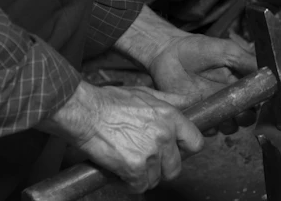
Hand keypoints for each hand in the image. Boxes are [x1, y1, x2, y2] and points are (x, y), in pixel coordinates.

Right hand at [37, 81, 203, 193]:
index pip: (196, 142)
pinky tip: (120, 172)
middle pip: (175, 167)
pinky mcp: (135, 167)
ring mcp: (151, 152)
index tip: (175, 151)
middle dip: (162, 168)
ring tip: (128, 163)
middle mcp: (165, 134)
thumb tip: (187, 103)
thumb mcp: (145, 94)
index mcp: (170, 116)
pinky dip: (129, 184)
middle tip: (146, 161)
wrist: (84, 111)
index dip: (184, 150)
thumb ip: (168, 101)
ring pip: (156, 178)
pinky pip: (139, 186)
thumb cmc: (109, 101)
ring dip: (143, 176)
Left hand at [113, 5, 257, 133]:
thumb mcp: (227, 50)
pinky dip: (211, 127)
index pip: (257, 97)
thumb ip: (246, 60)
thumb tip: (269, 72)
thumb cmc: (197, 48)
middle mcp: (228, 97)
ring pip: (229, 125)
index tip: (260, 102)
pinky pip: (209, 127)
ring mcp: (213, 107)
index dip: (260, 102)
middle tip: (242, 113)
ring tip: (226, 118)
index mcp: (239, 81)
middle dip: (247, 117)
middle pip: (246, 115)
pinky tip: (208, 119)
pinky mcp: (198, 114)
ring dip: (231, 125)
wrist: (167, 53)